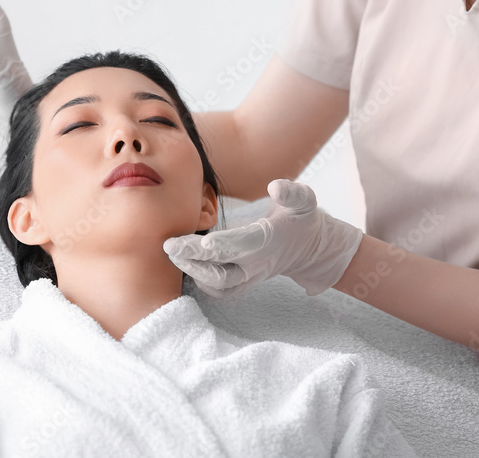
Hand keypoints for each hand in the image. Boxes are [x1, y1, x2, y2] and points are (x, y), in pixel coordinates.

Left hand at [163, 179, 363, 297]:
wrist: (308, 247)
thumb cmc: (299, 218)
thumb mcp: (304, 201)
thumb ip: (292, 192)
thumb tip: (275, 187)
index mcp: (269, 241)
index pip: (244, 245)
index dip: (224, 245)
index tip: (203, 242)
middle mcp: (258, 264)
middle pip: (224, 269)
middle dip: (195, 259)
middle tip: (169, 246)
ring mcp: (251, 277)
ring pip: (220, 285)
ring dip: (194, 272)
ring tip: (173, 255)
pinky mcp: (244, 282)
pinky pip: (222, 292)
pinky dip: (203, 284)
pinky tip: (186, 267)